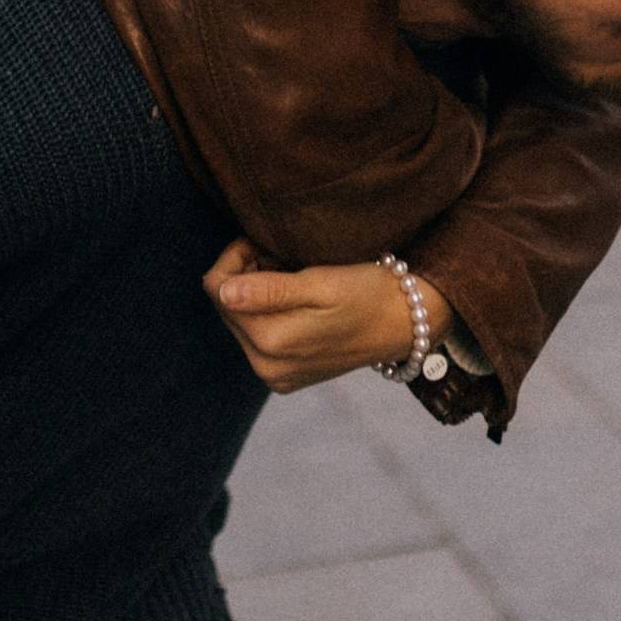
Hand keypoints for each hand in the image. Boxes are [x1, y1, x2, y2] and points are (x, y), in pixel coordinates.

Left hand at [203, 239, 441, 393]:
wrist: (402, 323)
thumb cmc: (364, 294)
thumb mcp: (319, 284)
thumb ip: (269, 290)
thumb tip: (221, 291)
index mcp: (271, 342)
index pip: (218, 289)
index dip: (235, 257)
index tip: (264, 242)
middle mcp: (266, 368)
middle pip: (226, 307)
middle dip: (244, 275)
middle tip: (280, 257)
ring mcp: (274, 376)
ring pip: (239, 320)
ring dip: (255, 293)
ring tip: (290, 277)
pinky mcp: (284, 377)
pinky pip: (256, 337)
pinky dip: (267, 313)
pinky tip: (295, 301)